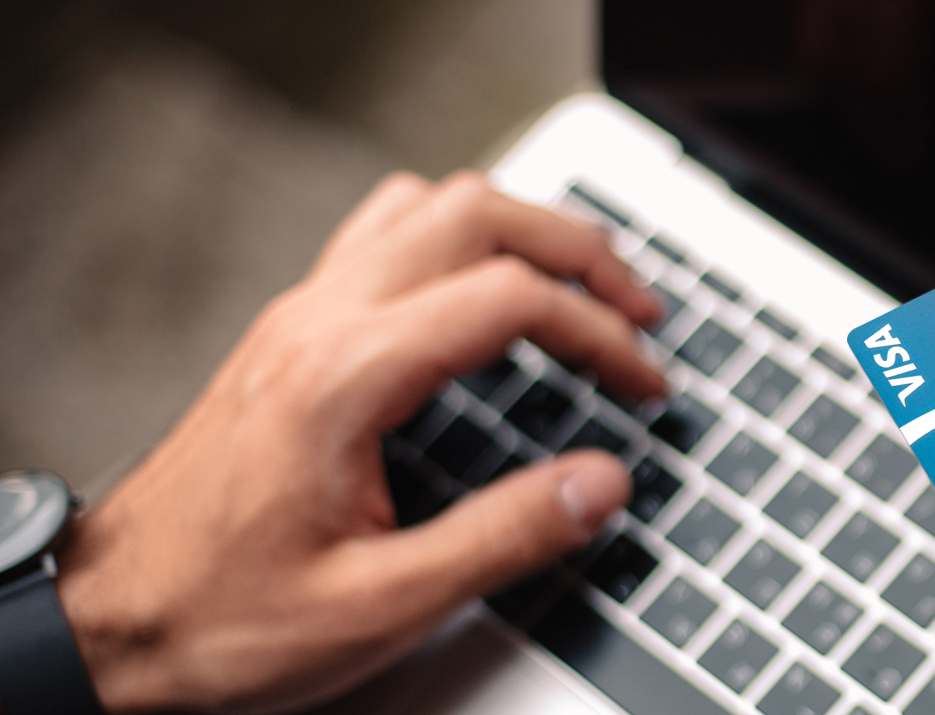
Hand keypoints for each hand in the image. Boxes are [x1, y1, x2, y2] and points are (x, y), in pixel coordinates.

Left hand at [52, 172, 666, 713]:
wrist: (110, 622)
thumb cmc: (223, 617)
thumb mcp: (383, 604)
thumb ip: (503, 538)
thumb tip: (602, 484)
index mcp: (345, 376)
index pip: (510, 300)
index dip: (601, 336)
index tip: (645, 385)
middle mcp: (319, 322)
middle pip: (476, 214)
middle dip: (578, 251)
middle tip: (640, 310)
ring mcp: (300, 317)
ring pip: (429, 206)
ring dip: (518, 230)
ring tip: (579, 286)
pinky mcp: (291, 333)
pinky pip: (386, 234)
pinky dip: (458, 240)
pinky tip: (486, 293)